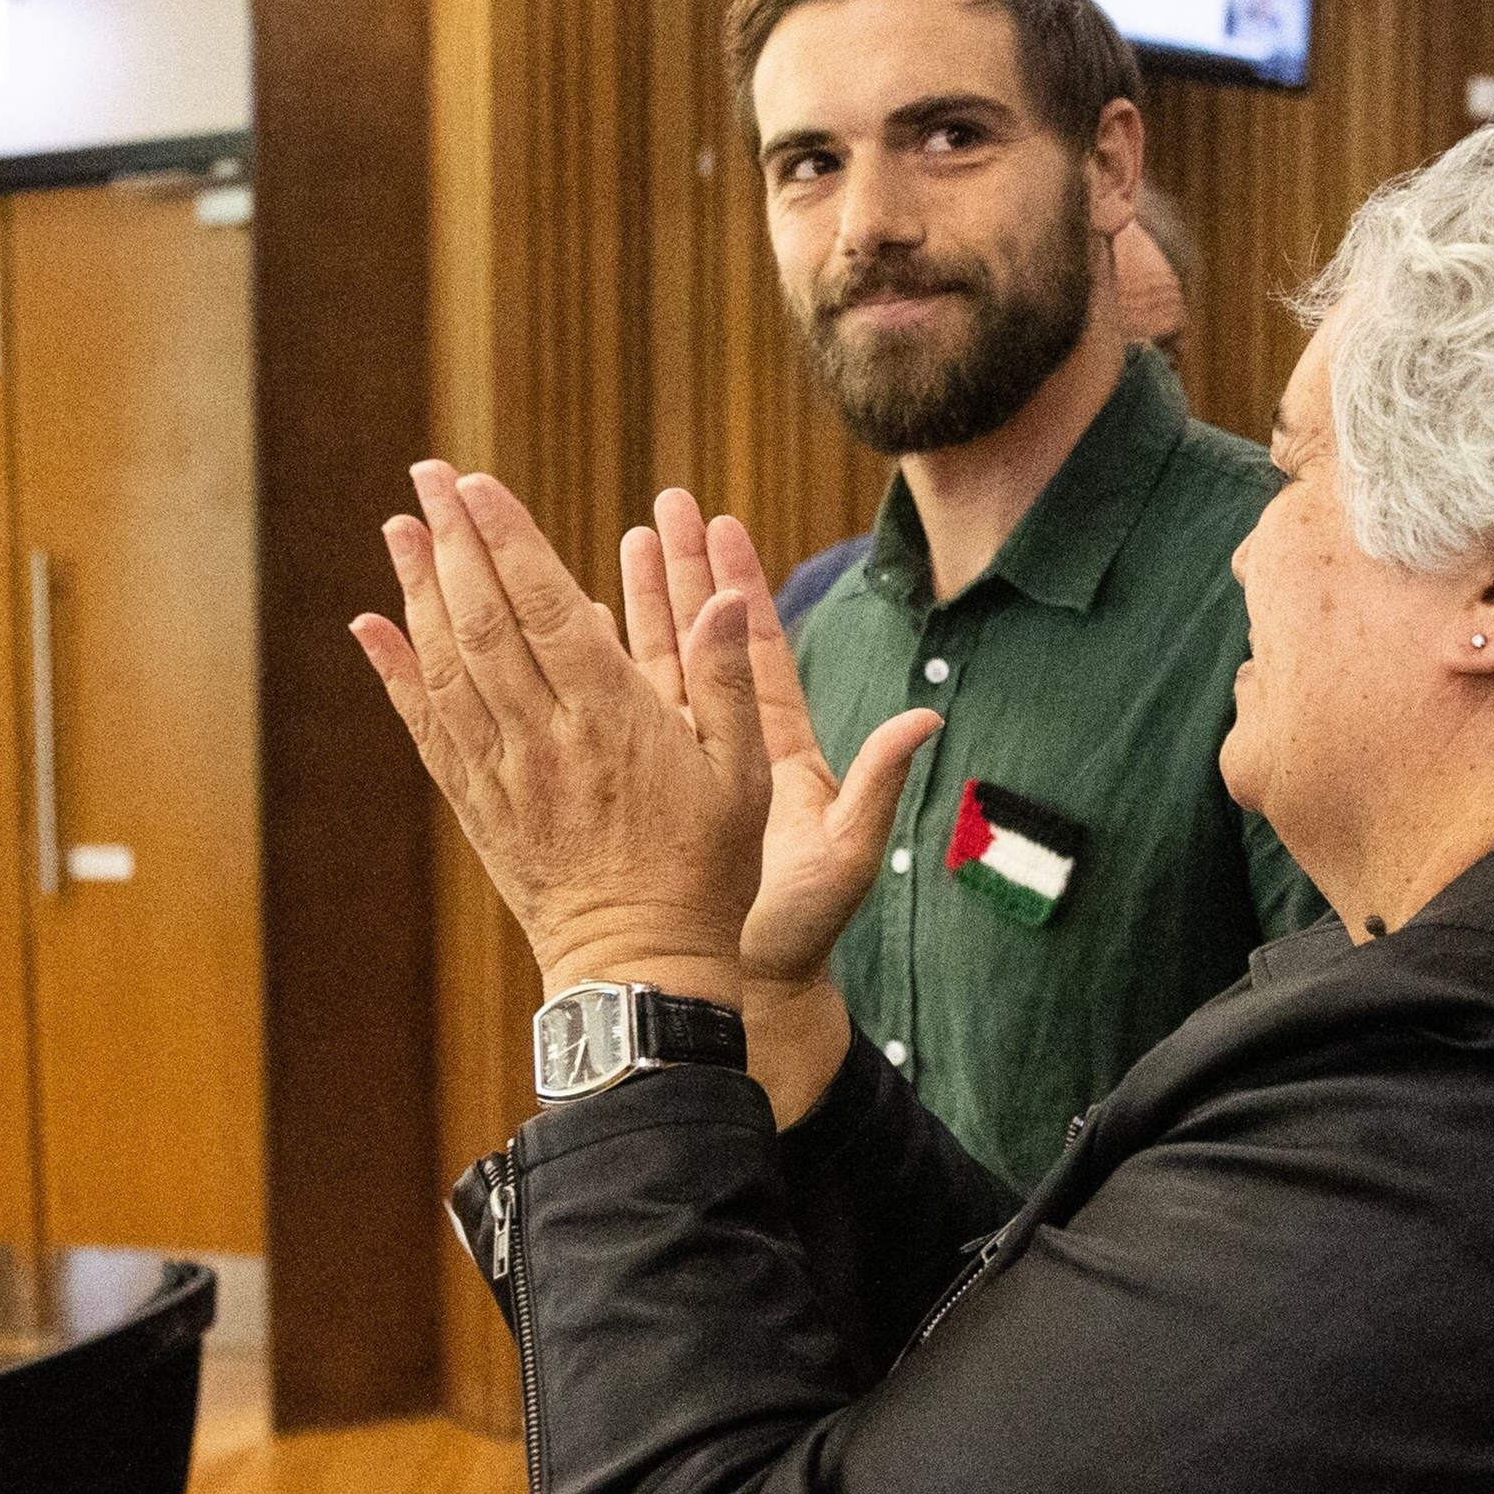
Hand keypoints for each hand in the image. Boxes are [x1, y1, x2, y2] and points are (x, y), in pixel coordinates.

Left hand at [349, 462, 762, 1003]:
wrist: (640, 969)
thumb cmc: (706, 873)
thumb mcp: (744, 778)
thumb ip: (728, 684)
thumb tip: (728, 597)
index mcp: (611, 720)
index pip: (545, 609)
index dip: (506, 540)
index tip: (476, 485)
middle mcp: (543, 739)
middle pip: (483, 621)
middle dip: (451, 541)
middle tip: (426, 474)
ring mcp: (502, 773)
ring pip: (447, 665)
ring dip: (417, 589)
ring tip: (399, 525)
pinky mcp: (479, 804)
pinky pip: (425, 727)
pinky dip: (394, 672)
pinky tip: (371, 626)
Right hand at [620, 490, 940, 988]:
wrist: (747, 991)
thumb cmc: (800, 931)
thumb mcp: (846, 853)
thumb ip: (877, 784)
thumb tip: (925, 719)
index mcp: (778, 748)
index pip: (754, 646)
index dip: (736, 583)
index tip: (720, 521)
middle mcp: (728, 746)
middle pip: (701, 637)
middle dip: (681, 570)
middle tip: (664, 503)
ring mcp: (682, 767)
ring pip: (652, 668)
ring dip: (634, 607)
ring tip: (618, 541)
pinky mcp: (645, 793)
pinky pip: (614, 721)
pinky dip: (592, 676)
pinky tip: (568, 631)